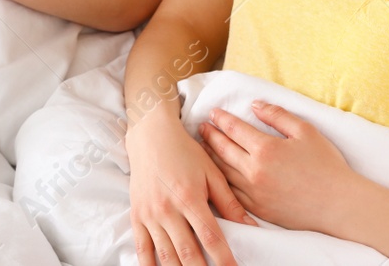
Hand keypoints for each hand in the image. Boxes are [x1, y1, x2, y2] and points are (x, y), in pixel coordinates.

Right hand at [127, 112, 253, 265]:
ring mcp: (150, 215)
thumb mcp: (210, 172)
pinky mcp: (137, 217)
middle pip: (188, 252)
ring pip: (166, 255)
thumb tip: (251, 226)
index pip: (211, 237)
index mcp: (190, 198)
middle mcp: (168, 210)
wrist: (150, 135)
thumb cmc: (185, 152)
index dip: (224, 259)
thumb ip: (229, 202)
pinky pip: (142, 249)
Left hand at [198, 101, 357, 234]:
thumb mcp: (305, 131)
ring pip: (223, 172)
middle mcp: (254, 171)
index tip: (213, 113)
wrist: (338, 205)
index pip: (234, 130)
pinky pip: (231, 193)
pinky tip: (217, 175)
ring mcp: (254, 193)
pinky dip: (220, 181)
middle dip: (210, 136)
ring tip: (204, 147)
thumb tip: (255, 105)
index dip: (221, 119)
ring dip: (210, 157)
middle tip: (201, 127)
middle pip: (223, 150)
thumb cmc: (326, 165)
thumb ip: (277, 115)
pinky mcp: (258, 209)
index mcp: (265, 149)